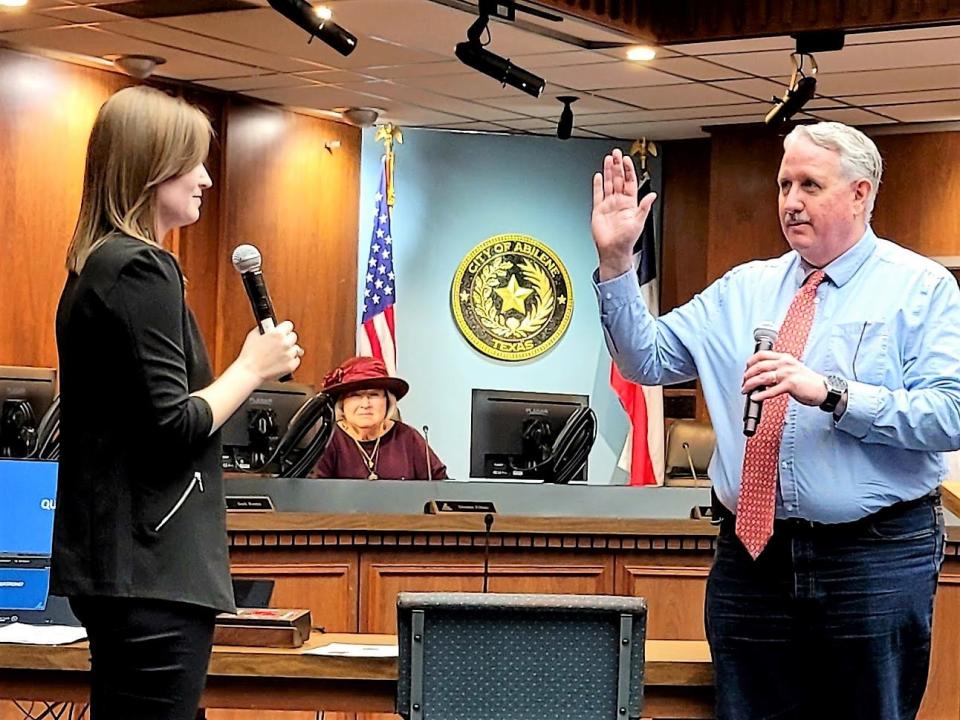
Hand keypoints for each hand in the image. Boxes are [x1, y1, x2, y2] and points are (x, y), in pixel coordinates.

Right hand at [238, 320, 302, 381]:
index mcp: (277, 334)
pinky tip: (281, 362)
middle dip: (287, 339)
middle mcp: (285, 343)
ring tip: (279, 354)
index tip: (283, 331)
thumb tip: (270, 325)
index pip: (289, 325)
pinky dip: (290, 361)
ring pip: (296, 349)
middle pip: (293, 336)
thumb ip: (265, 328)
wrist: (249, 372)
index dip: (284, 328)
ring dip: (289, 350)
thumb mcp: (253, 335)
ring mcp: (289, 355)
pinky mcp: (291, 365)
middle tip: (279, 344)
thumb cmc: (249, 355)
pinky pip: (296, 360)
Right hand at [591, 148, 656, 280]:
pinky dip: (598, 185)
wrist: (613, 250)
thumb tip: (652, 196)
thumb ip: (644, 207)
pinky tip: (599, 176)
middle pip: (618, 179)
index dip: (628, 170)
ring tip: (608, 159)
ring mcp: (609, 204)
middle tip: (616, 153)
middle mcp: (619, 201)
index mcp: (630, 203)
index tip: (626, 160)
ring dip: (609, 171)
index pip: (629, 182)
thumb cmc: (626, 240)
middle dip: (617, 166)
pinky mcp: (598, 209)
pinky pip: (598, 194)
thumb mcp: (639, 222)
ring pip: (609, 183)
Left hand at [741, 351, 827, 406]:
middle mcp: (785, 363)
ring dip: (750, 384)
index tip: (745, 370)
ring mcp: (788, 373)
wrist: (823, 389)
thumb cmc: (807, 381)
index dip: (750, 362)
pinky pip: (771, 391)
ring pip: (762, 377)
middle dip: (747, 375)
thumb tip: (761, 377)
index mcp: (784, 358)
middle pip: (759, 366)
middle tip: (743, 383)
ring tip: (745, 390)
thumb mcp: (792, 369)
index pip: (762, 355)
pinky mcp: (790, 384)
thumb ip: (778, 370)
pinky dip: (760, 395)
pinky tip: (755, 397)